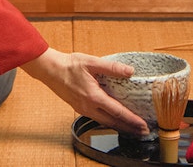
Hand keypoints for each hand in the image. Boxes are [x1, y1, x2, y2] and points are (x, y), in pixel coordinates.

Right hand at [22, 47, 148, 135]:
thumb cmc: (69, 65)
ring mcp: (83, 109)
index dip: (132, 119)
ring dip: (119, 126)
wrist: (50, 70)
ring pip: (105, 122)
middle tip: (143, 131)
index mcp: (94, 97)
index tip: (143, 125)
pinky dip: (108, 121)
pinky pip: (97, 118)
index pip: (117, 112)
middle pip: (113, 122)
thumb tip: (129, 71)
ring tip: (132, 128)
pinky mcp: (79, 108)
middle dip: (129, 128)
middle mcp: (88, 107)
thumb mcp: (92, 62)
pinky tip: (113, 119)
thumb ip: (112, 67)